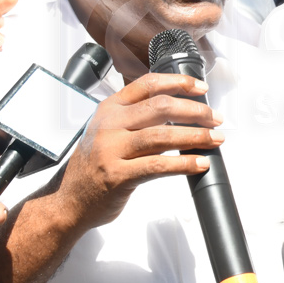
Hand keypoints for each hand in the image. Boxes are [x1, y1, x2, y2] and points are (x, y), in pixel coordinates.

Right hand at [56, 73, 223, 228]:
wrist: (68, 200)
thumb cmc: (94, 165)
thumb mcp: (107, 131)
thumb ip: (135, 118)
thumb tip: (180, 111)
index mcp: (109, 109)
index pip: (148, 84)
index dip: (179, 83)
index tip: (201, 89)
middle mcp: (109, 125)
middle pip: (160, 107)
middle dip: (194, 111)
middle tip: (215, 118)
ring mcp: (112, 150)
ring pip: (162, 135)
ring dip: (195, 136)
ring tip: (215, 140)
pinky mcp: (118, 176)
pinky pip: (158, 165)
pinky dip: (184, 163)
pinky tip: (199, 163)